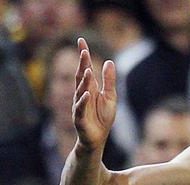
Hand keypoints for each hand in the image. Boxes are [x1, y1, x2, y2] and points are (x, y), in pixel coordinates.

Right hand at [73, 37, 115, 151]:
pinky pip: (81, 108)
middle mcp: (82, 94)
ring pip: (81, 91)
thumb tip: (109, 62)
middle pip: (81, 76)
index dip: (83, 55)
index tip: (81, 40)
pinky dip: (83, 101)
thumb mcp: (110, 97)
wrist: (97, 139)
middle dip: (82, 64)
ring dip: (84, 81)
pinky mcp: (80, 118)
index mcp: (90, 88)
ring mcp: (79, 105)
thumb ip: (109, 81)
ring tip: (88, 70)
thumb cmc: (102, 119)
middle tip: (83, 52)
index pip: (85, 68)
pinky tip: (87, 94)